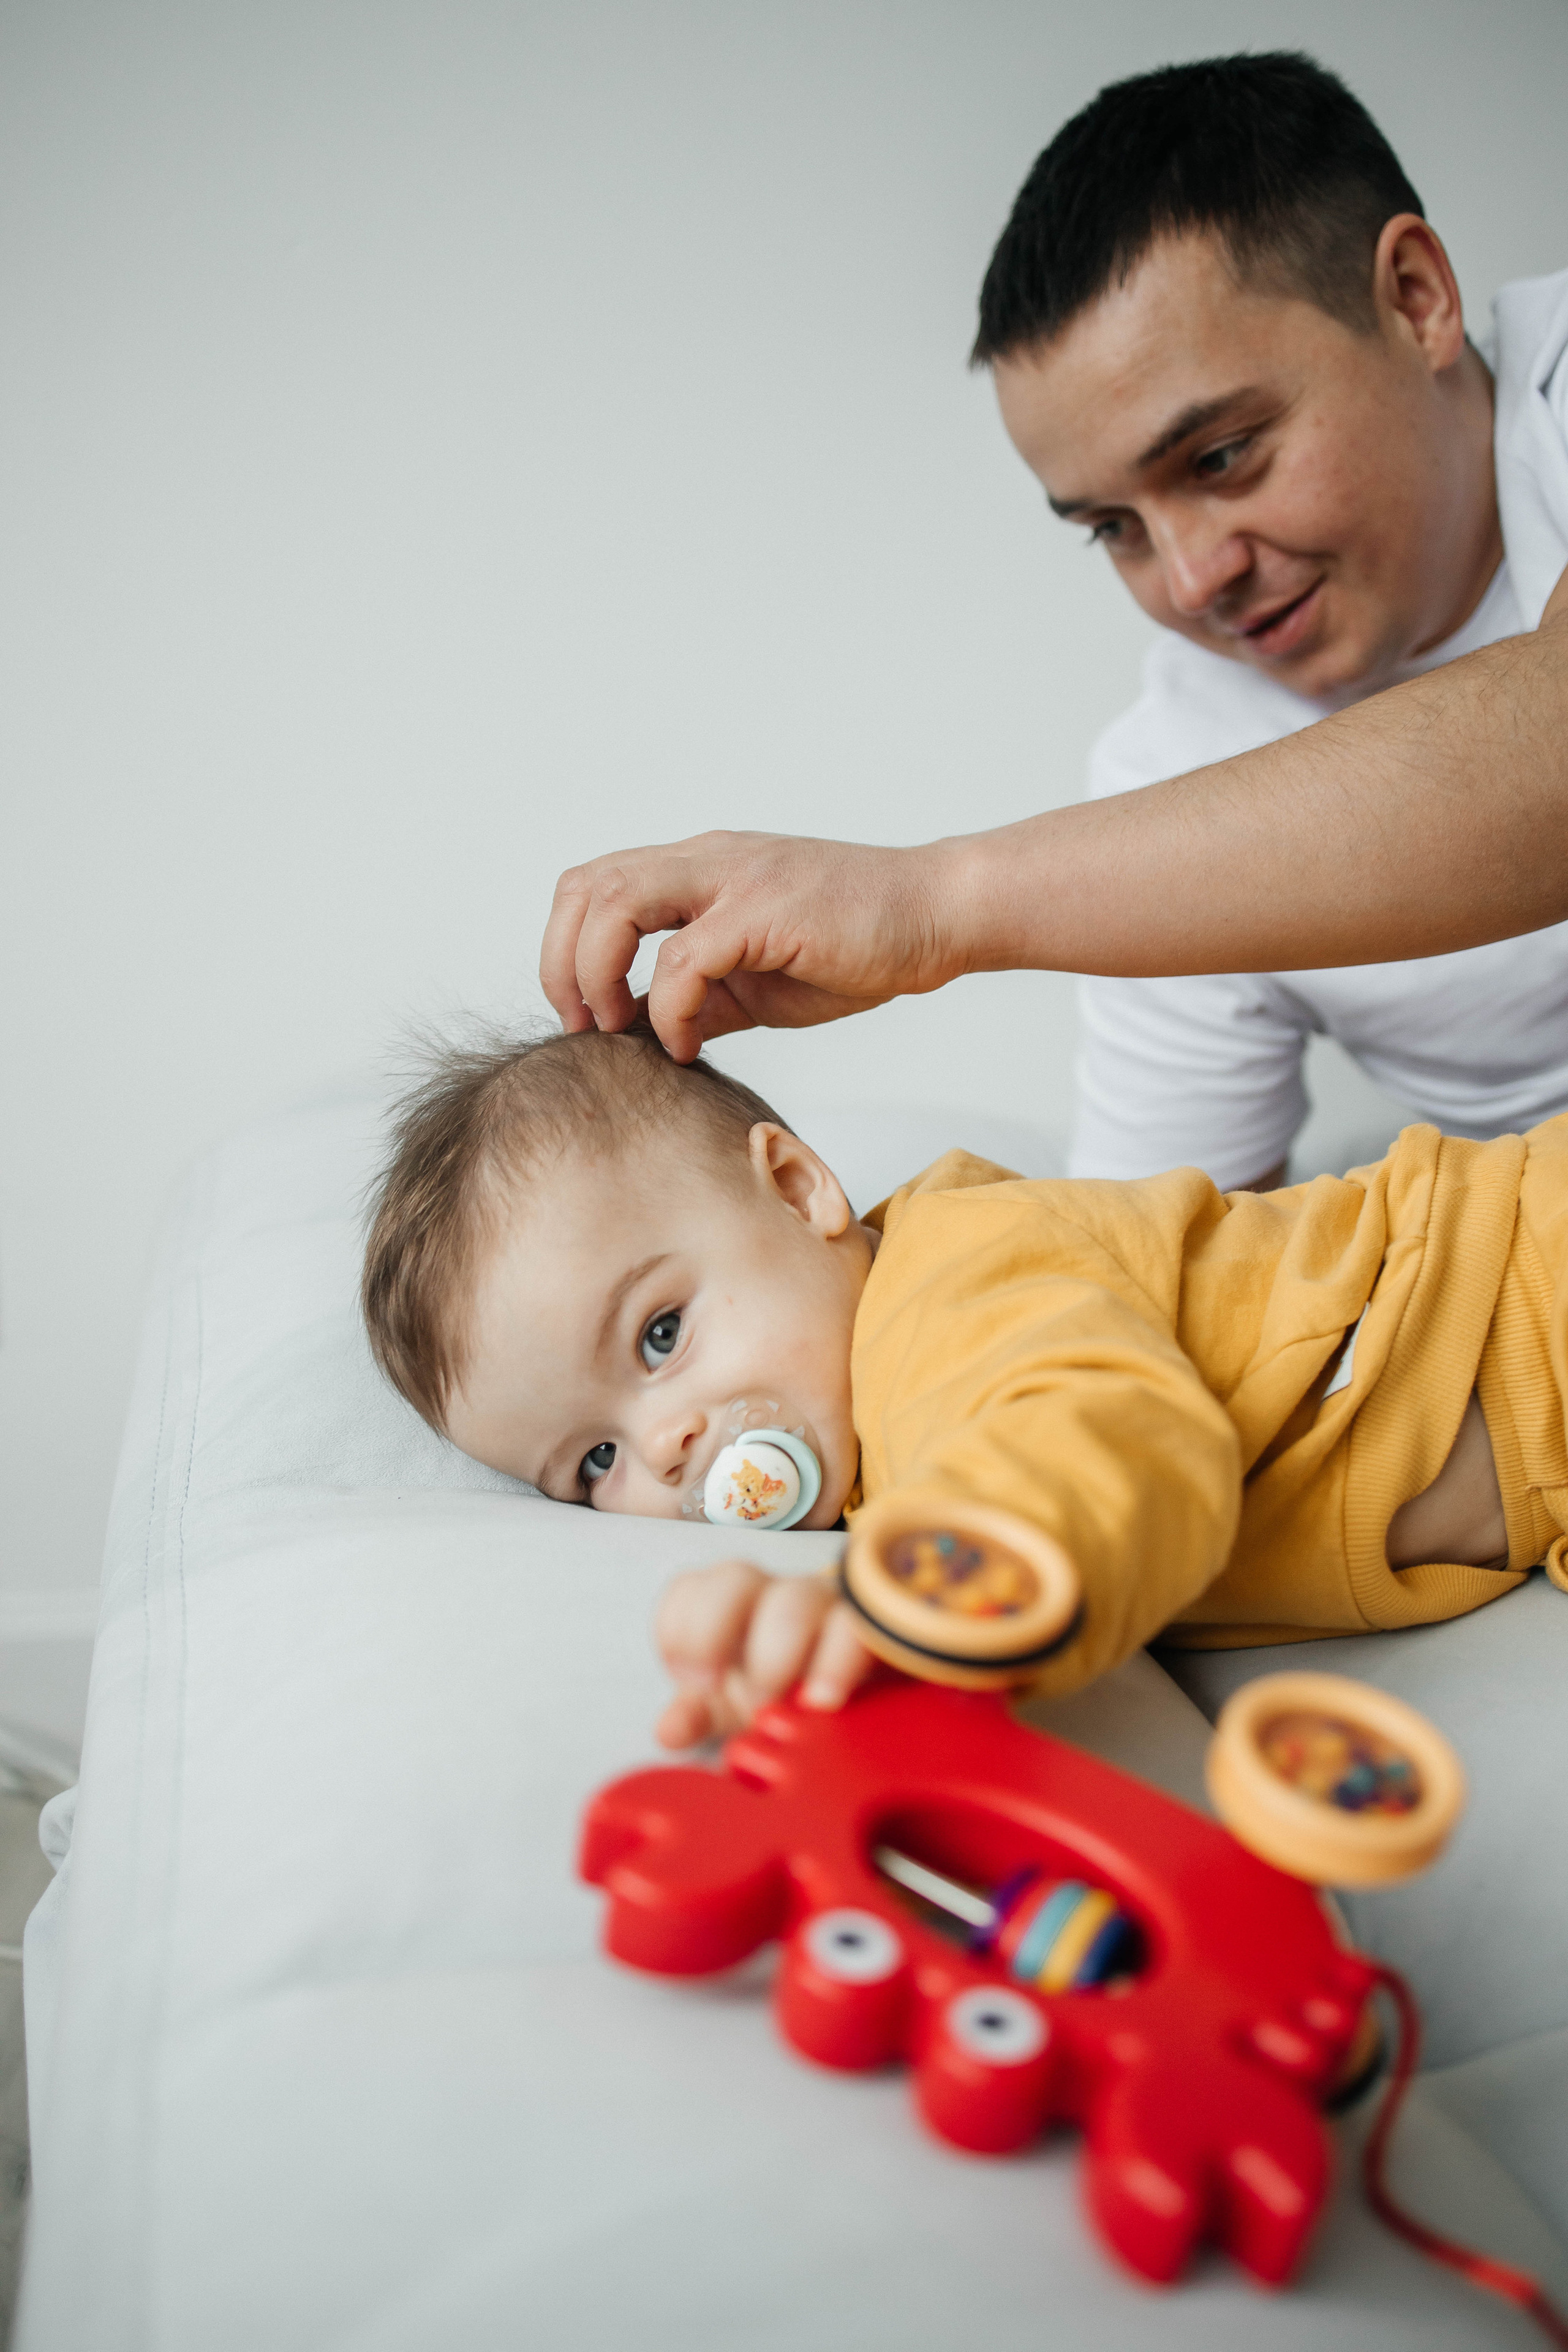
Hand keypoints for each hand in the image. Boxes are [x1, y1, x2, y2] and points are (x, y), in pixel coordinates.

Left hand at [541, 829, 961, 1061]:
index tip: (582, 1012)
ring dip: (601, 974)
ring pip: (619, 904)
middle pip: (588, 887)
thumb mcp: (755, 977)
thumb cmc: (856, 945)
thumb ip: (700, 997)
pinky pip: (684, 958)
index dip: (566, 948)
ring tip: (619, 1027)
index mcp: (698, 870)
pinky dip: (670, 1008)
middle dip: (564, 962)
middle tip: (584, 1023)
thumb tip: (646, 1039)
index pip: (595, 886)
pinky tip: (688, 1042)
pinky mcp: (765, 912)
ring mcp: (734, 880)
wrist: (935, 916)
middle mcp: (706, 862)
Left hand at [654, 1559, 875, 1747]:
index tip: (690, 1681)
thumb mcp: (736, 1708)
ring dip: (775, 1655)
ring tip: (775, 1708)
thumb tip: (669, 1731)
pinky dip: (837, 1662)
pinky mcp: (872, 1629)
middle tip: (718, 1689)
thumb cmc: (789, 1691)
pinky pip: (856, 1626)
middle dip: (713, 1634)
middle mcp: (774, 1594)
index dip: (678, 1629)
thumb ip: (698, 1715)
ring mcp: (826, 1605)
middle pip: (733, 1578)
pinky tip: (825, 1701)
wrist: (866, 1695)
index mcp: (732, 1607)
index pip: (688, 1588)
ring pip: (795, 1598)